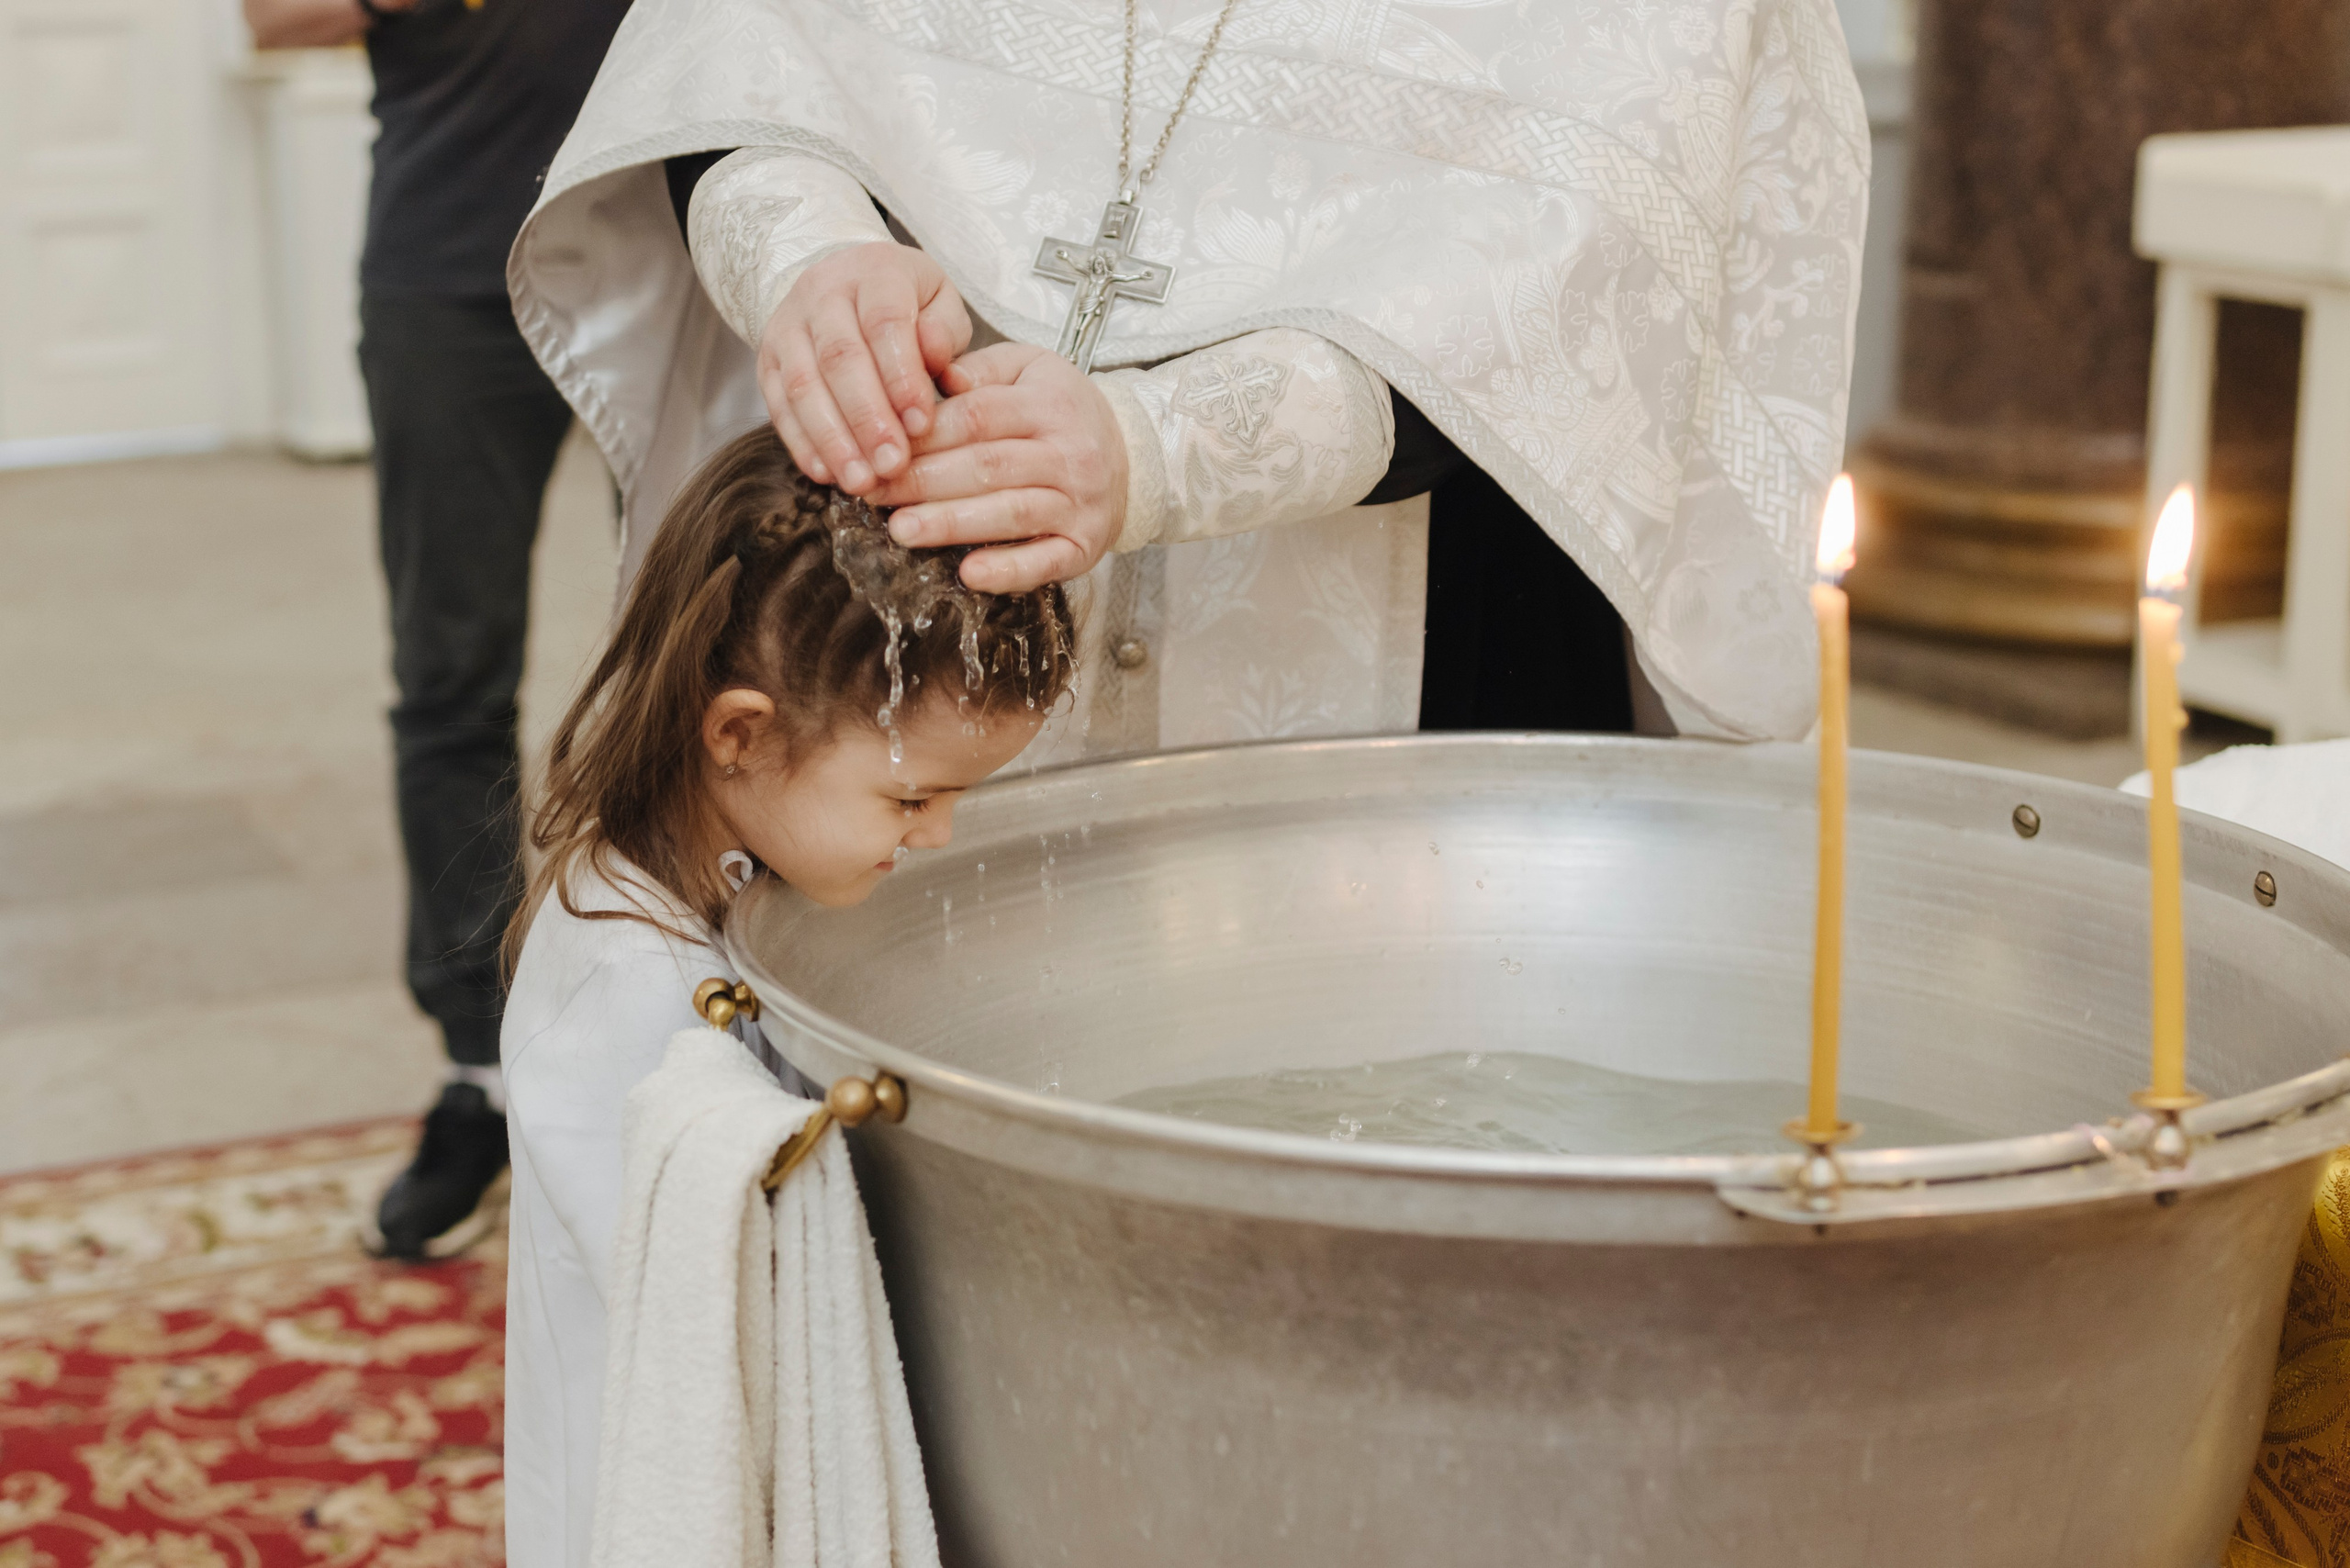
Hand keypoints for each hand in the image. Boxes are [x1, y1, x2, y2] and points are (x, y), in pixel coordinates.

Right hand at [758, 241, 970, 494]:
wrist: (844, 280)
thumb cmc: (906, 302)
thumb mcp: (939, 301)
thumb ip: (945, 333)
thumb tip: (942, 366)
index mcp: (875, 272)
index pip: (884, 323)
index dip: (901, 377)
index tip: (922, 425)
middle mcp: (823, 293)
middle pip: (840, 358)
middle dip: (867, 419)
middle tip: (893, 465)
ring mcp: (788, 326)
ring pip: (803, 385)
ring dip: (833, 440)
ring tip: (862, 481)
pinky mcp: (768, 360)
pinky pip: (778, 404)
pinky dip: (801, 443)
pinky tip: (826, 473)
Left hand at [870, 342, 1127, 593]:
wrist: (1131, 457)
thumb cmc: (1062, 412)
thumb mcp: (1028, 368)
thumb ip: (979, 368)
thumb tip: (939, 377)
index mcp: (1049, 403)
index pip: (977, 417)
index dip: (924, 436)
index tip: (879, 450)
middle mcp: (1070, 452)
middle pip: (987, 466)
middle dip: (923, 482)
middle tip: (873, 494)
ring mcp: (1081, 502)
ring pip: (1011, 512)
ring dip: (952, 524)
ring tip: (902, 530)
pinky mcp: (1086, 546)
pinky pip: (1046, 561)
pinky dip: (1007, 571)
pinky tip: (968, 574)